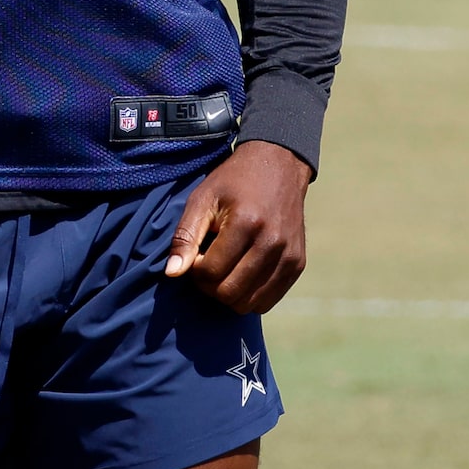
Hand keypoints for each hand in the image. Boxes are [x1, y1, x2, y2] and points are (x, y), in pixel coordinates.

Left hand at [163, 141, 311, 314]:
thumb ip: (185, 236)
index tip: (198, 253)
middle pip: (229, 293)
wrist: (279, 165)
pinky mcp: (297, 264)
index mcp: (246, 222)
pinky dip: (250, 295)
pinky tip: (243, 272)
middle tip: (209, 264)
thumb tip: (172, 274)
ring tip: (226, 267)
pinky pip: (267, 301)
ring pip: (248, 304)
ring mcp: (288, 255)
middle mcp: (272, 242)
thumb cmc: (234, 182)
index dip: (196, 269)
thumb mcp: (203, 198)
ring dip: (229, 293)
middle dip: (210, 285)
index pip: (211, 272)